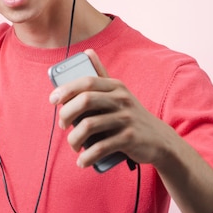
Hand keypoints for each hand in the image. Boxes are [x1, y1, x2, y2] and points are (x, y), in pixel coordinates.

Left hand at [51, 49, 178, 168]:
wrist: (159, 140)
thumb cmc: (131, 115)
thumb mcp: (119, 92)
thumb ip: (102, 74)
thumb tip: (87, 52)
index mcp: (116, 86)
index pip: (86, 81)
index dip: (66, 89)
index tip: (53, 100)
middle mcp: (121, 99)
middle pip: (85, 101)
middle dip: (66, 114)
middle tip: (62, 125)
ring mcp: (126, 119)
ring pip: (89, 126)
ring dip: (74, 140)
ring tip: (74, 146)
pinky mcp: (129, 139)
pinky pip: (101, 147)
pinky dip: (87, 157)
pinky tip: (82, 161)